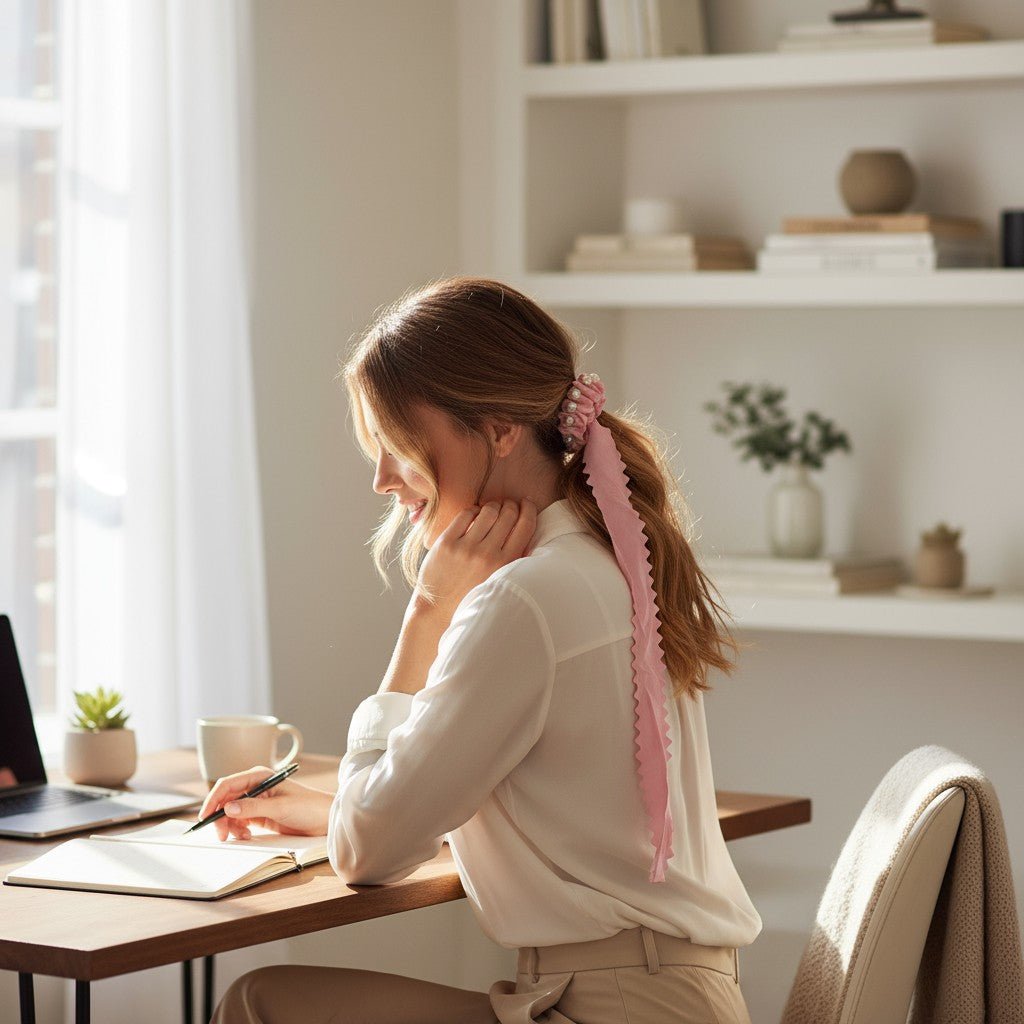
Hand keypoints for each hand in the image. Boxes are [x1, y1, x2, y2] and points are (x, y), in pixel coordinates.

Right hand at [197, 765, 334, 841]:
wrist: (325, 819)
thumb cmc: (308, 807)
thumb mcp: (280, 808)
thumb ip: (253, 808)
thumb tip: (228, 809)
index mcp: (260, 776)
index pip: (227, 785)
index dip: (213, 800)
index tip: (205, 817)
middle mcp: (256, 786)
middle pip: (226, 800)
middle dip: (220, 817)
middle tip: (222, 835)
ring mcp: (257, 801)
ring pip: (231, 813)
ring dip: (230, 826)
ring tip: (242, 836)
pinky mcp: (260, 815)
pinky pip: (240, 822)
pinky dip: (239, 830)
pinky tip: (248, 835)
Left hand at [415, 499, 537, 622]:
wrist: (439, 611)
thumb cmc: (473, 597)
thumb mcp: (500, 582)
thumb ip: (514, 560)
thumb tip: (526, 531)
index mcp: (505, 565)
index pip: (525, 525)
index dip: (528, 509)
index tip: (526, 504)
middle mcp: (487, 554)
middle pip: (508, 514)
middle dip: (511, 505)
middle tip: (509, 505)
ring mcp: (465, 548)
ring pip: (488, 511)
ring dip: (493, 506)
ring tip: (492, 509)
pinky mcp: (446, 543)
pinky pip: (465, 514)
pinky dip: (473, 510)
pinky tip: (474, 515)